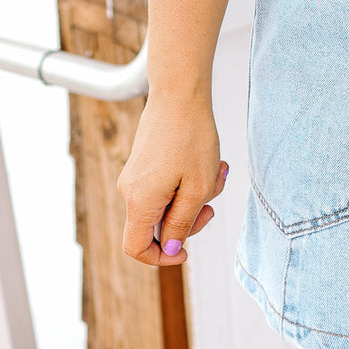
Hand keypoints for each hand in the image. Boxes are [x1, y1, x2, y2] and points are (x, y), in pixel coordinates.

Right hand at [117, 94, 227, 265]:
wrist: (180, 91)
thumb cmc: (191, 135)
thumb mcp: (196, 187)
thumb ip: (183, 223)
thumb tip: (172, 248)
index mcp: (139, 201)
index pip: (136, 248)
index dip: (161, 257)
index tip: (187, 252)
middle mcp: (130, 190)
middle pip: (157, 225)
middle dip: (190, 218)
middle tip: (212, 201)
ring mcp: (136, 175)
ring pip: (167, 202)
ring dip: (195, 194)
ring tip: (217, 171)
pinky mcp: (144, 162)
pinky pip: (167, 184)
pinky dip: (190, 180)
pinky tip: (210, 162)